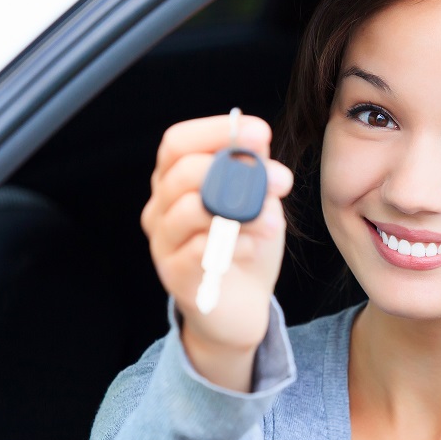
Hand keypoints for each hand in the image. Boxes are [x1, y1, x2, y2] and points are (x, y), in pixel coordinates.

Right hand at [140, 115, 293, 388]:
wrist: (242, 308)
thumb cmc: (245, 247)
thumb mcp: (257, 202)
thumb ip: (254, 172)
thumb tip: (257, 140)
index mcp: (175, 182)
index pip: (177, 143)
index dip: (215, 131)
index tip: (257, 132)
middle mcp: (161, 209)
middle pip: (181, 172)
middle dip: (235, 170)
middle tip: (279, 179)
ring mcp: (164, 243)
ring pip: (187, 209)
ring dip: (239, 209)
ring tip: (269, 220)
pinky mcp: (175, 276)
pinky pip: (198, 249)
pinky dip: (233, 243)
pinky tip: (251, 247)